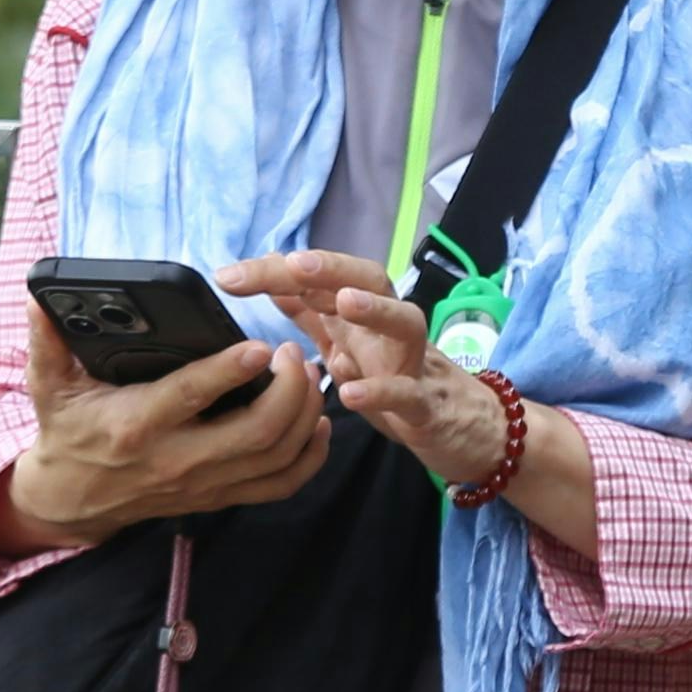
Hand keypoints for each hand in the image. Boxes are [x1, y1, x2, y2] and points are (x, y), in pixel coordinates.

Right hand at [0, 301, 329, 550]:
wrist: (73, 499)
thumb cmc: (68, 431)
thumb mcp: (49, 385)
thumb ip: (47, 340)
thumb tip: (38, 295)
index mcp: (136, 424)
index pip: (191, 397)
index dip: (229, 371)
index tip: (260, 344)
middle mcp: (176, 460)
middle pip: (255, 433)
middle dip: (289, 390)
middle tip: (294, 350)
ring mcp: (204, 484)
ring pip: (277, 457)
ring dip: (306, 415)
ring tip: (311, 374)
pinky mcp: (220, 497)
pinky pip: (281, 484)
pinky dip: (310, 456)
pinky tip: (320, 422)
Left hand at [222, 249, 497, 494]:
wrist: (463, 428)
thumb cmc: (398, 379)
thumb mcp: (348, 343)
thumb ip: (312, 313)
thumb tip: (271, 276)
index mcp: (363, 313)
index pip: (322, 277)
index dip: (276, 272)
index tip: (228, 276)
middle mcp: (389, 328)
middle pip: (369, 279)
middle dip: (332, 267)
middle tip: (293, 263)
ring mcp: (413, 362)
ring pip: (405, 322)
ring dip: (376, 309)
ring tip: (344, 301)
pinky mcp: (427, 405)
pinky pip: (408, 393)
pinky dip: (382, 390)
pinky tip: (350, 392)